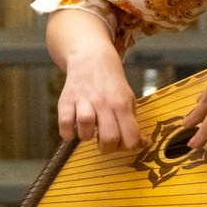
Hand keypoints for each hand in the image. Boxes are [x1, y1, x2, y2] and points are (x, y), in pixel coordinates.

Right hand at [50, 10, 139, 152]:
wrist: (90, 59)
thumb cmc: (111, 83)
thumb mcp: (128, 99)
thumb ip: (132, 121)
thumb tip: (141, 144)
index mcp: (122, 104)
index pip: (130, 136)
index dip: (128, 147)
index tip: (122, 144)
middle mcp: (104, 103)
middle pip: (109, 137)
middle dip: (107, 148)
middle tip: (104, 144)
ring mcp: (83, 101)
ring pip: (85, 128)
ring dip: (86, 137)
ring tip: (88, 133)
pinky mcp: (66, 100)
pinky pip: (64, 123)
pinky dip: (67, 133)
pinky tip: (71, 132)